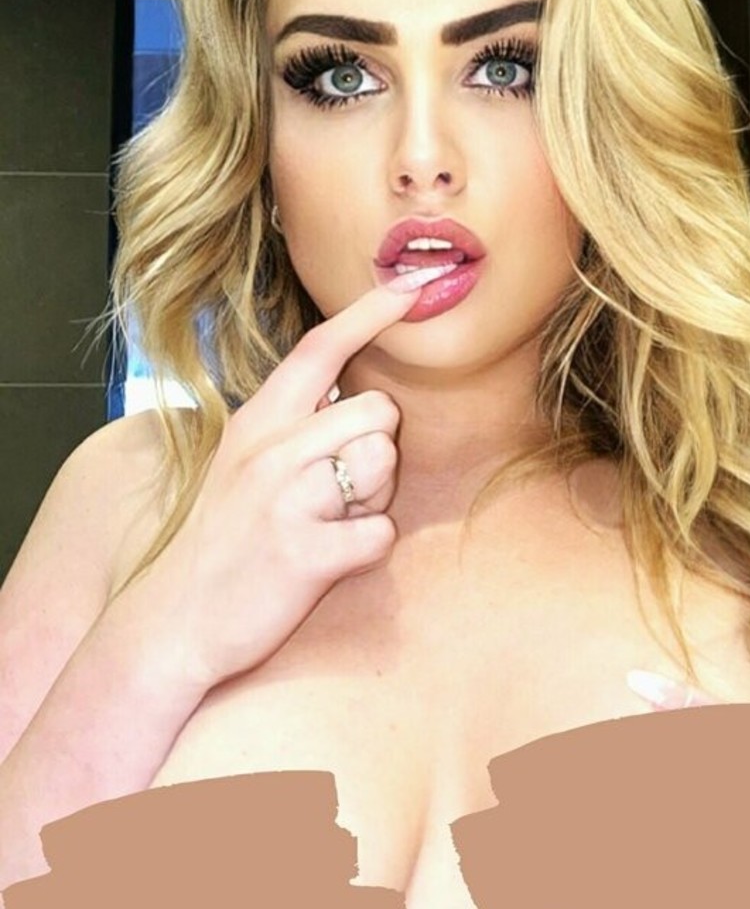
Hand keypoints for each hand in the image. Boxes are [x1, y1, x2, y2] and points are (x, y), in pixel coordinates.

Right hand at [124, 281, 419, 692]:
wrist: (174, 623)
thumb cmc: (225, 543)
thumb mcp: (244, 466)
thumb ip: (294, 427)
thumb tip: (361, 398)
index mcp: (257, 422)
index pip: (321, 348)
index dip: (372, 312)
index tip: (415, 285)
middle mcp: (269, 449)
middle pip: (379, 413)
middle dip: (378, 454)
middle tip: (336, 496)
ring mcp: (285, 499)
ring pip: (383, 464)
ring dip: (372, 501)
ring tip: (327, 525)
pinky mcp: (304, 552)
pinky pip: (380, 531)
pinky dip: (366, 550)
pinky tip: (327, 562)